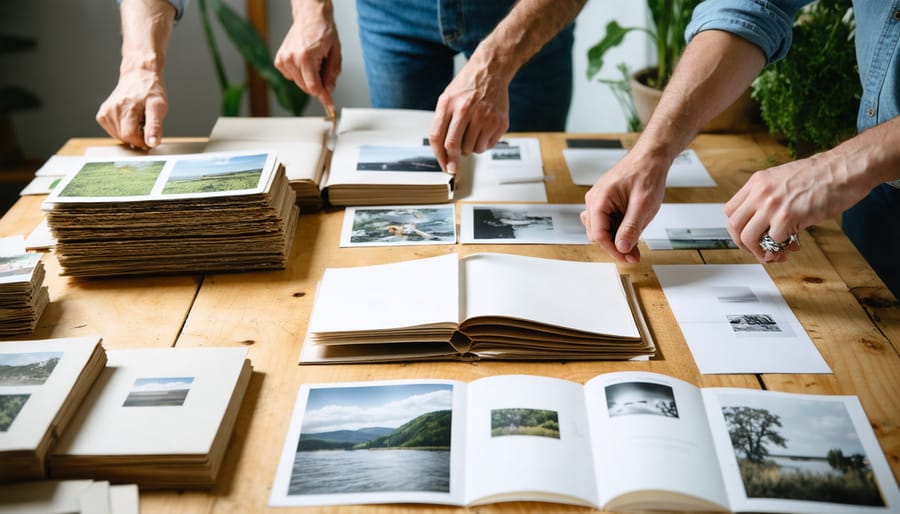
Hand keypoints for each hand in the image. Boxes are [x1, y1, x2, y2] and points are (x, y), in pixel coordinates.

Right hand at [95, 69, 167, 149]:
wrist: (139, 75)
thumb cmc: (151, 90)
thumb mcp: (159, 107)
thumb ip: (155, 127)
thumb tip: (151, 143)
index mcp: (127, 107)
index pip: (130, 136)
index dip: (142, 141)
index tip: (150, 138)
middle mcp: (113, 109)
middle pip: (124, 137)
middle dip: (137, 137)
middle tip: (145, 124)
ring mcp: (105, 111)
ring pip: (118, 136)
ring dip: (129, 133)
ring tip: (137, 120)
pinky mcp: (102, 114)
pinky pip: (113, 131)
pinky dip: (122, 130)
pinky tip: (128, 120)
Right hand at [274, 2, 340, 112]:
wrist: (310, 16)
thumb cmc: (322, 30)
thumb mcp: (335, 53)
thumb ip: (332, 74)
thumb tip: (328, 90)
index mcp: (306, 56)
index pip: (314, 87)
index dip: (324, 97)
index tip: (329, 105)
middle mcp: (292, 58)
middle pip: (306, 87)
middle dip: (318, 85)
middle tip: (324, 70)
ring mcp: (283, 59)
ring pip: (299, 83)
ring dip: (309, 78)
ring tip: (315, 61)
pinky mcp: (279, 60)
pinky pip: (292, 77)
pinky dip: (300, 74)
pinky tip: (304, 62)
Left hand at [429, 58, 509, 174]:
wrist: (491, 71)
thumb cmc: (467, 87)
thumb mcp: (447, 99)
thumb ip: (442, 123)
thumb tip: (443, 153)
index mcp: (449, 104)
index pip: (438, 137)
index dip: (439, 156)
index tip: (443, 166)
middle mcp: (466, 110)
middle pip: (454, 146)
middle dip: (453, 159)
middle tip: (455, 162)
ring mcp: (485, 117)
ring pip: (472, 149)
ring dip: (469, 149)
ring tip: (471, 134)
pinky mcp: (499, 122)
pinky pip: (487, 146)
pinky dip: (482, 145)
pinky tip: (482, 131)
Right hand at [581, 150, 667, 262]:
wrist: (651, 157)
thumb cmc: (647, 173)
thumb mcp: (643, 205)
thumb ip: (631, 228)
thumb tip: (622, 247)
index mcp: (599, 199)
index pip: (598, 235)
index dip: (613, 250)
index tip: (628, 258)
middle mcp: (594, 200)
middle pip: (597, 234)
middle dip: (615, 245)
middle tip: (634, 254)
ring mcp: (599, 200)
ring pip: (602, 229)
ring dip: (616, 238)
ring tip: (635, 240)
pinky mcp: (606, 201)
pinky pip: (607, 220)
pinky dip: (618, 228)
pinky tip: (632, 229)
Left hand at [724, 154, 855, 262]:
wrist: (844, 168)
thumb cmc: (822, 174)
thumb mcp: (784, 179)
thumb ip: (769, 198)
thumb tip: (765, 226)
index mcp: (757, 182)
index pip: (731, 210)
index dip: (737, 228)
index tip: (748, 236)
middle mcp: (760, 193)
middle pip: (734, 226)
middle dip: (744, 244)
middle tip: (758, 250)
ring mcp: (772, 205)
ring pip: (748, 238)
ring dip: (759, 252)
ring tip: (775, 254)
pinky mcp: (787, 217)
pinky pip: (774, 241)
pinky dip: (782, 248)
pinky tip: (794, 245)